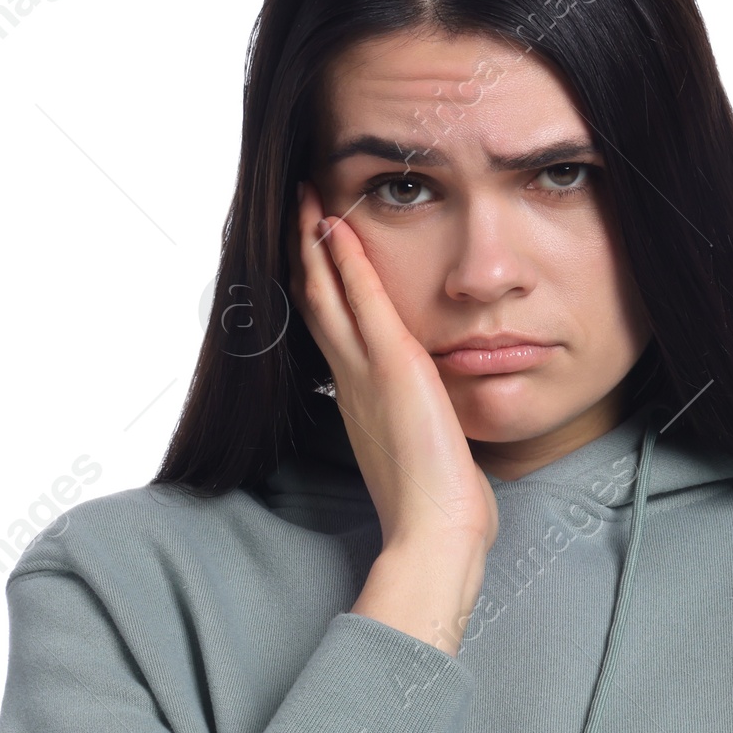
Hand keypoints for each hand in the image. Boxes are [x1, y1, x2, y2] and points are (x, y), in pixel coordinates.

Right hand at [291, 180, 497, 560]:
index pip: (331, 332)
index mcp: (359, 402)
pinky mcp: (393, 368)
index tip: (312, 253)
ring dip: (315, 242)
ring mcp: (366, 373)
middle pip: (315, 303)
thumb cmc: (437, 509)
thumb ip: (421, 427)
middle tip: (296, 208)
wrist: (435, 534)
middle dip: (304, 253)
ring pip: (327, 293)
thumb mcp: (423, 455)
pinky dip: (348, 260)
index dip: (317, 288)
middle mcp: (351, 383)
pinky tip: (338, 224)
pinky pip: (363, 301)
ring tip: (307, 199)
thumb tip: (434, 421)